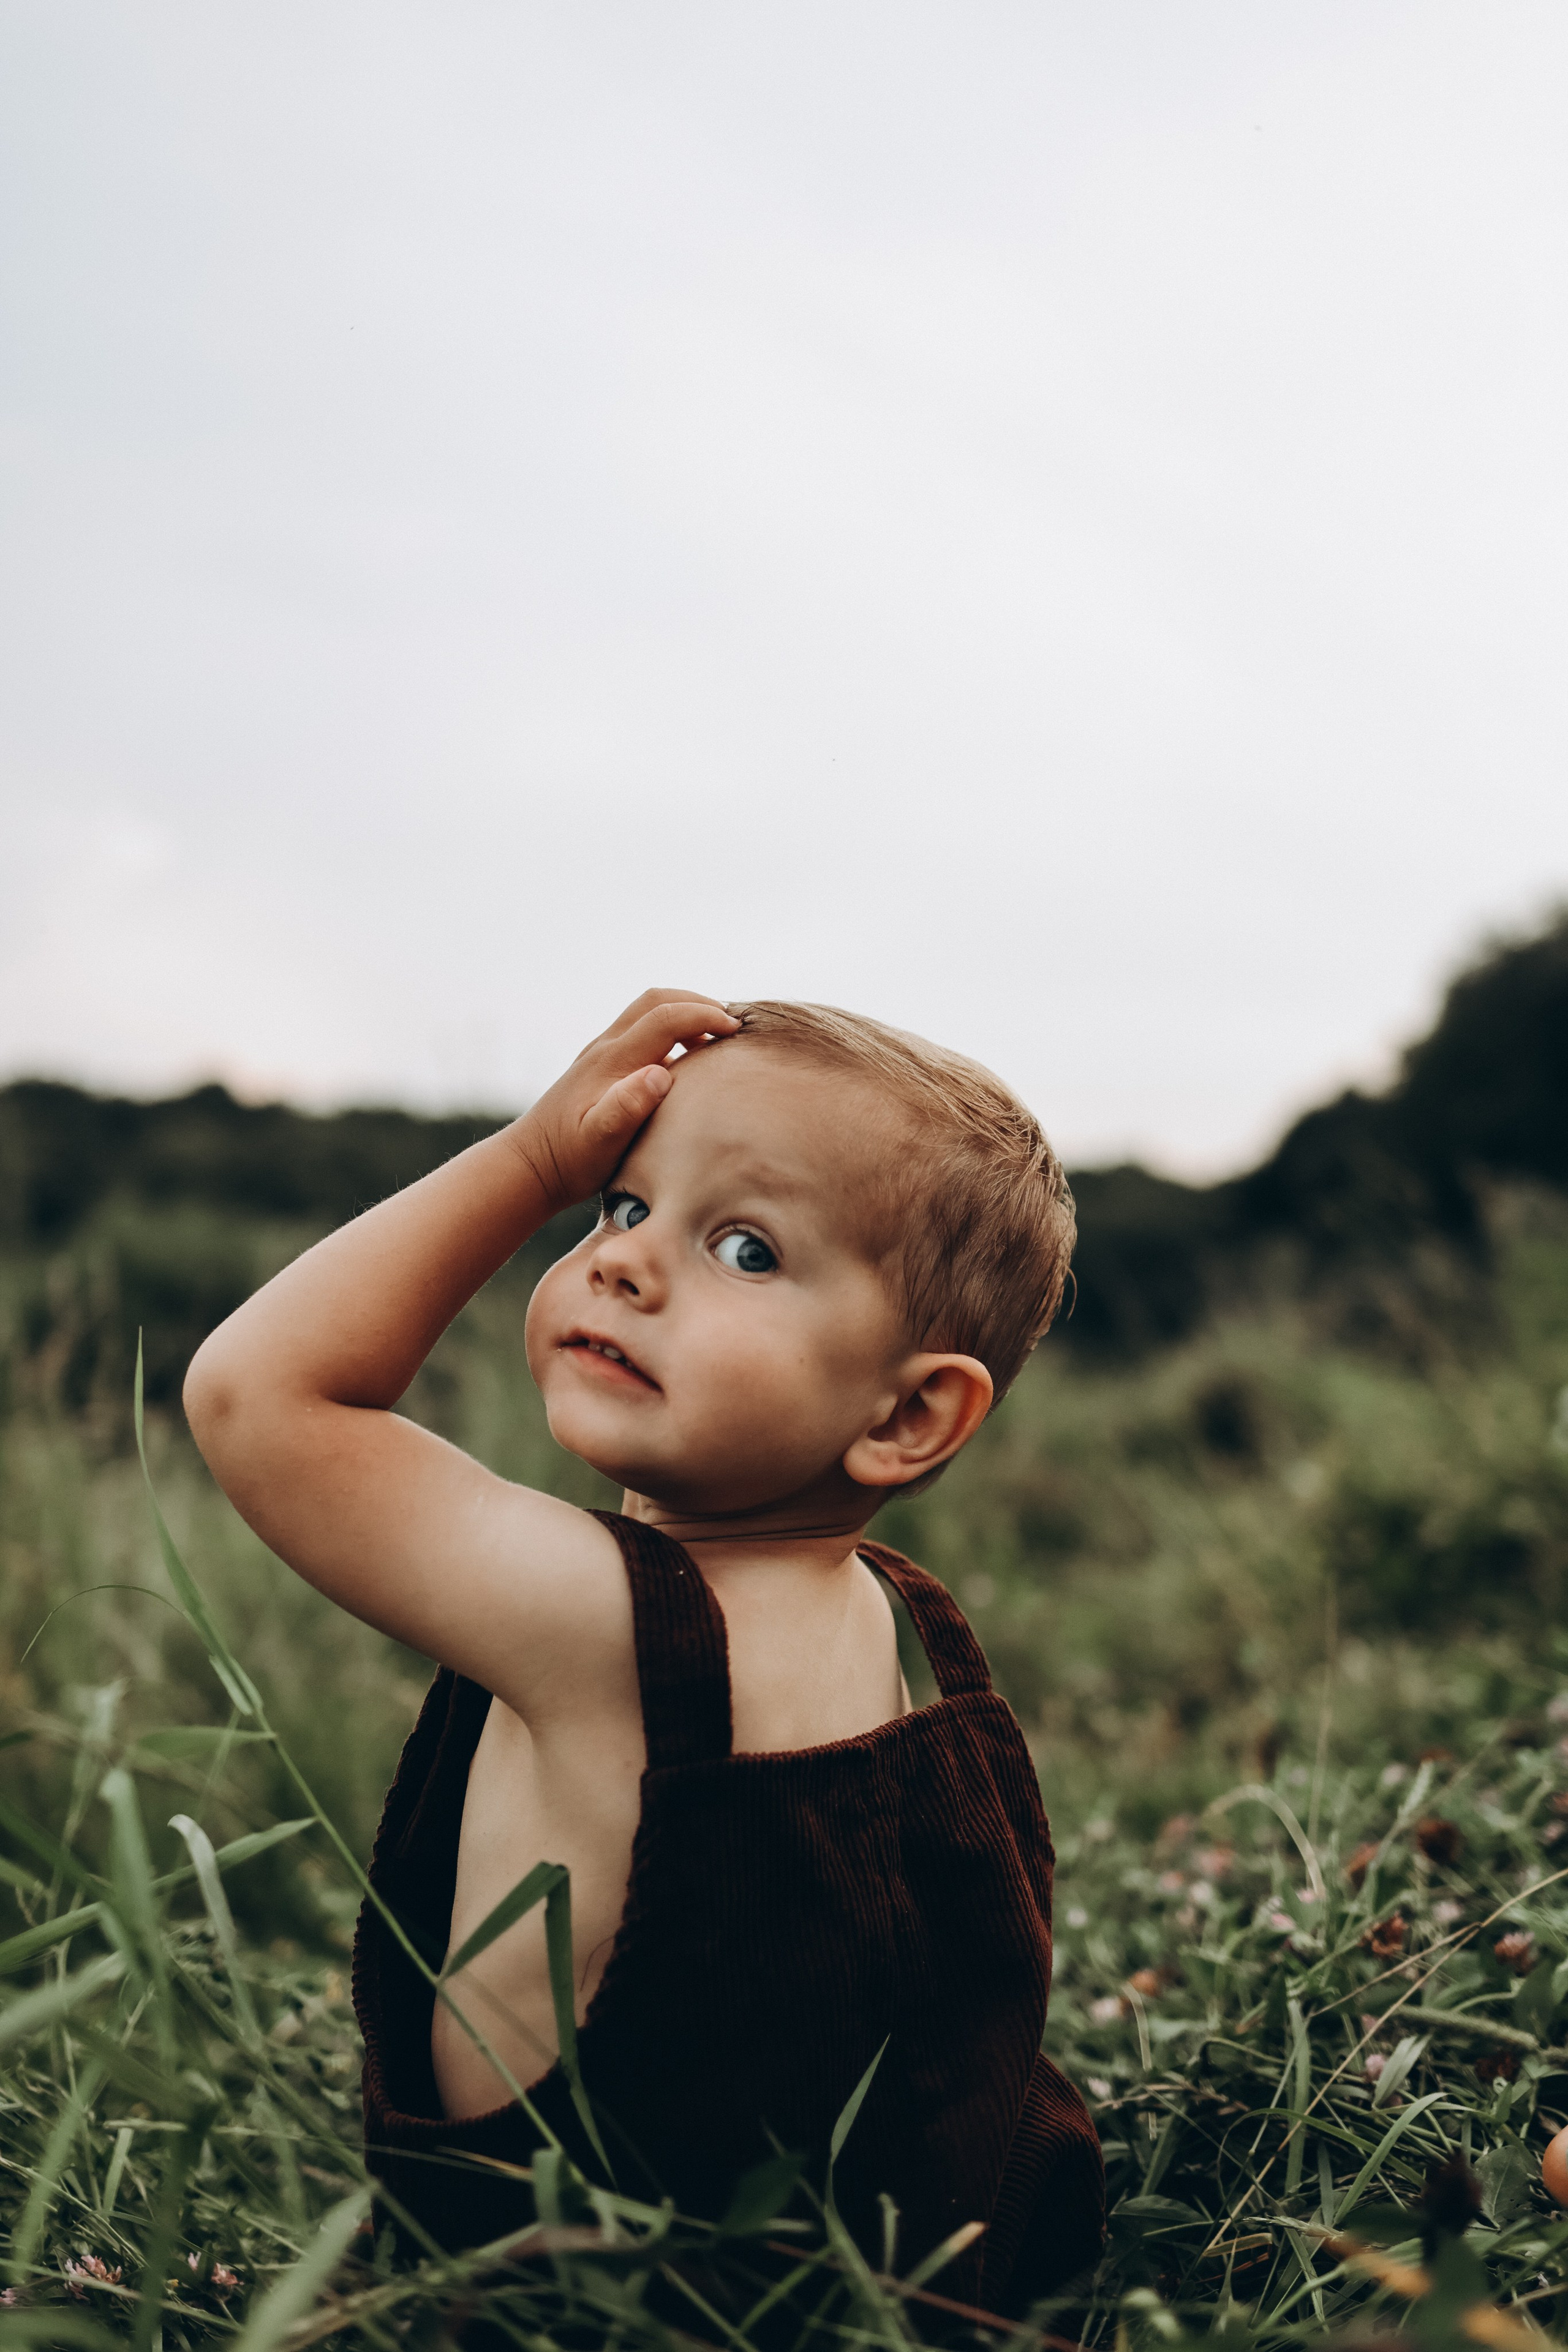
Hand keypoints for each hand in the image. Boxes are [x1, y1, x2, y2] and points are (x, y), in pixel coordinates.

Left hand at [509, 990, 738, 1214]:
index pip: (665, 1017)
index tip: (734, 1029)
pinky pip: (641, 1032)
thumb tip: (661, 1074)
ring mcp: (601, 1055)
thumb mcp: (599, 1140)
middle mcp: (606, 1049)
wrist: (530, 1165)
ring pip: (646, 1012)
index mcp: (612, 1060)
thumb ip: (627, 1107)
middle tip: (731, 1023)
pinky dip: (671, 1031)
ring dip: (684, 1013)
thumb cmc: (569, 1160)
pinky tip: (686, 1058)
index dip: (704, 1015)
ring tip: (716, 1036)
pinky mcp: (601, 1067)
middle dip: (697, 1002)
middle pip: (655, 1000)